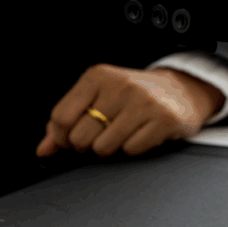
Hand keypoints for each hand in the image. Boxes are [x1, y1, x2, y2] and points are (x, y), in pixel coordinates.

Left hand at [36, 65, 225, 157]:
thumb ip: (68, 121)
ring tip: (123, 133)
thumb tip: (44, 149)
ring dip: (111, 147)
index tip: (71, 137)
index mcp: (98, 76)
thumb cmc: (136, 96)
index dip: (62, 136)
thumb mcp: (99, 97)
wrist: (183, 90)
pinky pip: (131, 150)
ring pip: (104, 147)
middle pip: (80, 136)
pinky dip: (134, 148)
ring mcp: (143, 102)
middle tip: (103, 134)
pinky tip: (142, 133)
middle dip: (87, 144)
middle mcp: (120, 86)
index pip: (61, 117)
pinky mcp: (164, 119)